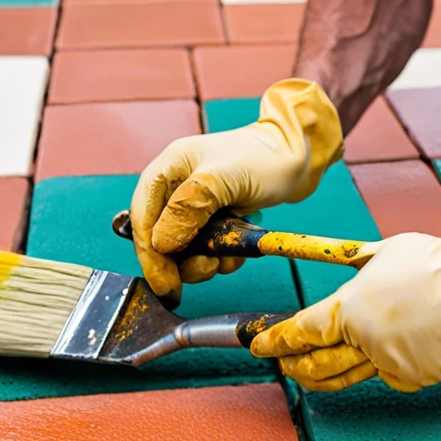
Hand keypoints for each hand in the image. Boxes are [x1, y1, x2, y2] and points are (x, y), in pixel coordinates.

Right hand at [130, 79, 341, 303]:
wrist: (297, 155)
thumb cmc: (262, 157)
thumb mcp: (223, 178)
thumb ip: (189, 208)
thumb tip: (160, 244)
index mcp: (166, 172)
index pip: (142, 220)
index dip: (150, 256)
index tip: (166, 285)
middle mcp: (175, 190)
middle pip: (160, 240)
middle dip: (182, 262)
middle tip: (207, 269)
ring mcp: (195, 207)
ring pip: (184, 250)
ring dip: (204, 262)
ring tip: (225, 258)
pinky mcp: (214, 219)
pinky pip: (207, 250)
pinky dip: (221, 257)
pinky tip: (238, 251)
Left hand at [250, 228, 440, 391]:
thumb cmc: (433, 263)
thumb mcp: (380, 252)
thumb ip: (346, 261)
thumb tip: (316, 251)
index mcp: (350, 309)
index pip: (300, 332)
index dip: (275, 341)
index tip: (260, 344)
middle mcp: (365, 342)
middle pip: (316, 365)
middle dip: (292, 366)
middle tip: (281, 363)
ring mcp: (390, 364)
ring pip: (347, 377)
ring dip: (322, 377)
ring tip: (309, 372)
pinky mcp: (414, 377)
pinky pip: (386, 375)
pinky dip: (377, 366)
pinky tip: (379, 354)